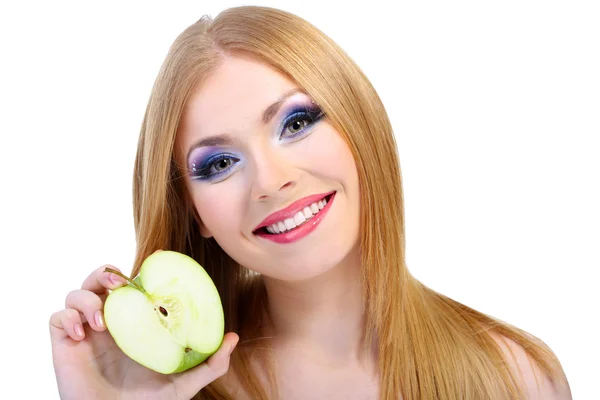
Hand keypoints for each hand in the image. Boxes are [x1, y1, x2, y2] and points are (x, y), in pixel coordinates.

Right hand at [49, 263, 237, 399]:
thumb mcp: (184, 383)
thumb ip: (210, 363)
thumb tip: (234, 338)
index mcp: (135, 323)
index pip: (133, 285)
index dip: (139, 271)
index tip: (154, 261)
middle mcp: (110, 322)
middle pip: (100, 279)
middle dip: (106, 274)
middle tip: (119, 284)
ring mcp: (86, 332)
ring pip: (77, 293)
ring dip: (86, 298)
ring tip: (101, 320)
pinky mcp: (65, 345)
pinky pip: (57, 318)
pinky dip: (67, 319)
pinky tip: (81, 336)